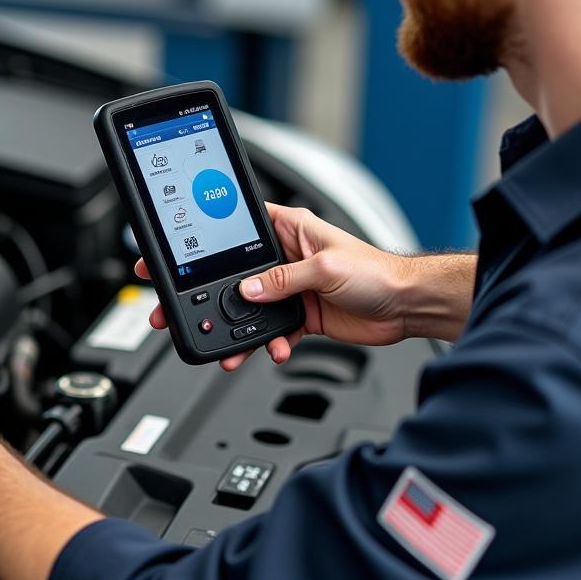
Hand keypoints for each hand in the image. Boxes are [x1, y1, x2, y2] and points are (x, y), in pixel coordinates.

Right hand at [135, 203, 413, 371]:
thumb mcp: (323, 268)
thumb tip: (247, 290)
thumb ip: (282, 280)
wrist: (406, 305)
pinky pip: (272, 331)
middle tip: (173, 305)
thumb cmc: (377, 271)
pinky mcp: (301, 316)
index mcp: (289, 229)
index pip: (236, 229)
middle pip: (234, 274)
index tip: (174, 251)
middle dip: (207, 293)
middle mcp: (286, 257)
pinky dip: (267, 344)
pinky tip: (270, 350)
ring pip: (249, 309)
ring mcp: (291, 289)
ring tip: (223, 345)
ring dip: (236, 328)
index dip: (204, 238)